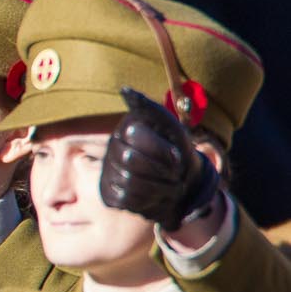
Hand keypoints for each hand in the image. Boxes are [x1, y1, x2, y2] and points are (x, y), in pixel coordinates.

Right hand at [100, 87, 219, 228]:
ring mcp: (108, 173)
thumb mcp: (172, 128)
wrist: (183, 183)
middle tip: (174, 174)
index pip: (135, 138)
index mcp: (126, 129)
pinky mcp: (109, 195)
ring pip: (129, 182)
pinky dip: (148, 201)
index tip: (176, 156)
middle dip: (159, 170)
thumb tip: (125, 91)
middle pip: (129, 160)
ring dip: (158, 187)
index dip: (162, 151)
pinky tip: (156, 196)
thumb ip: (151, 109)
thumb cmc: (177, 151)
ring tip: (169, 186)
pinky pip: (127, 200)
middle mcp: (112, 149)